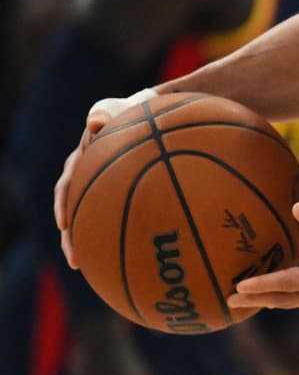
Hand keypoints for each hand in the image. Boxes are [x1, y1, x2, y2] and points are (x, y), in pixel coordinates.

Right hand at [54, 89, 157, 267]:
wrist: (157, 114)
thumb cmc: (143, 111)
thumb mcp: (129, 107)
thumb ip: (112, 111)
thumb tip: (94, 119)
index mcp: (86, 155)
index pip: (70, 180)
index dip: (65, 203)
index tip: (65, 225)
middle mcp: (90, 171)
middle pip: (75, 209)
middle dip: (72, 236)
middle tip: (75, 258)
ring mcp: (105, 183)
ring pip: (91, 217)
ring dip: (88, 241)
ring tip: (89, 267)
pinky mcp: (121, 192)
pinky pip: (117, 217)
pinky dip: (120, 236)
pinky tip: (133, 258)